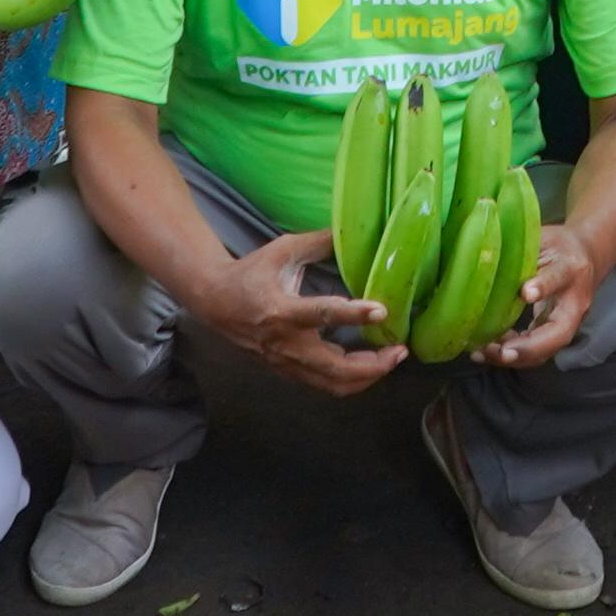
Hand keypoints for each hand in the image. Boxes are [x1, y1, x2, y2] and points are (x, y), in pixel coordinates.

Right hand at [198, 229, 405, 396]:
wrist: (215, 304)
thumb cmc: (249, 273)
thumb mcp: (282, 250)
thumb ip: (318, 242)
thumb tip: (352, 230)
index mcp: (282, 310)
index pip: (322, 315)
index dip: (353, 314)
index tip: (382, 310)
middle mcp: (285, 343)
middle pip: (334, 367)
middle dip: (373, 365)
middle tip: (400, 350)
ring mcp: (286, 363)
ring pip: (332, 384)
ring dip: (366, 377)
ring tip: (391, 359)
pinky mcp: (288, 372)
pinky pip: (324, 385)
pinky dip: (350, 380)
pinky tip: (369, 365)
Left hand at [476, 219, 603, 369]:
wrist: (584, 256)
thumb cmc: (558, 245)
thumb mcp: (543, 238)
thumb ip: (523, 250)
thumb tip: (488, 256)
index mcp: (571, 270)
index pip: (558, 278)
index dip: (543, 286)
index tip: (525, 293)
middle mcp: (574, 303)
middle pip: (558, 333)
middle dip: (529, 347)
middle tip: (501, 351)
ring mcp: (567, 323)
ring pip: (546, 350)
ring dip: (515, 357)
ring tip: (482, 353)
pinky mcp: (553, 333)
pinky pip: (535, 350)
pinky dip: (510, 354)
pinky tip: (487, 351)